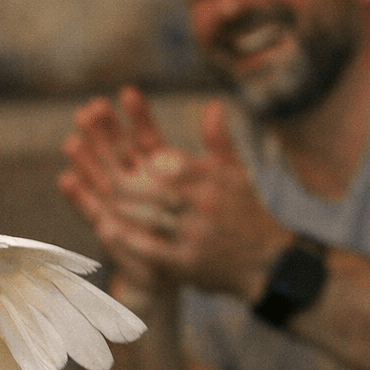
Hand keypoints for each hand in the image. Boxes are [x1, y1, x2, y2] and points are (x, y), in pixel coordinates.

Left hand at [60, 87, 290, 303]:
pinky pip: (152, 249)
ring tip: (99, 196)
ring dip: (120, 207)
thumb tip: (212, 105)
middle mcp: (206, 206)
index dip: (139, 154)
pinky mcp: (188, 263)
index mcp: (214, 180)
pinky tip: (109, 229)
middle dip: (120, 178)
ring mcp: (196, 236)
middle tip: (101, 174)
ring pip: (148, 217)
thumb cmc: (248, 213)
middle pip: (152, 188)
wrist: (270, 263)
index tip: (116, 143)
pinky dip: (130, 239)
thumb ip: (219, 141)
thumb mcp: (237, 174)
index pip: (169, 162)